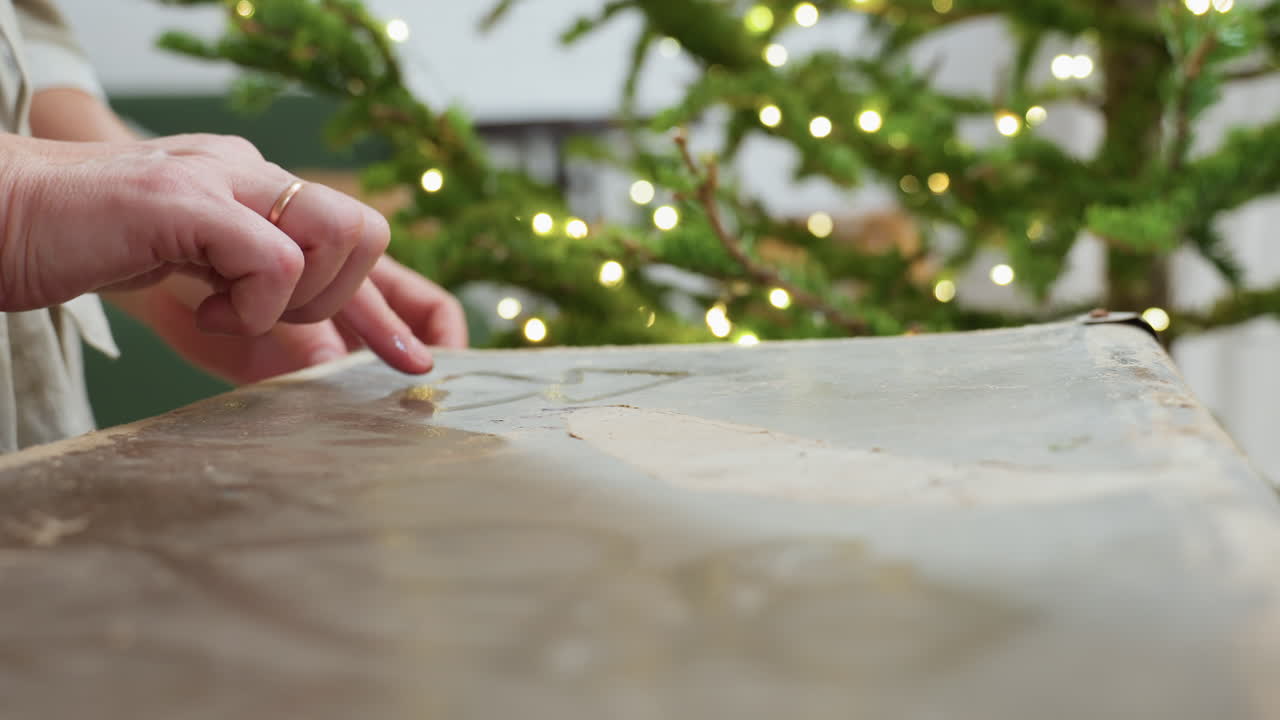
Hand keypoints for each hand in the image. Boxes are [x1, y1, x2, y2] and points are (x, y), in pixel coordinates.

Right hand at [0, 133, 417, 361]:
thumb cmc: (85, 246)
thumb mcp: (190, 273)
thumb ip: (253, 296)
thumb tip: (321, 357)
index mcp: (253, 185)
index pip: (350, 237)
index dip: (388, 306)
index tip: (413, 359)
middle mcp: (248, 170)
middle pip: (365, 229)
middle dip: (339, 300)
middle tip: (267, 316)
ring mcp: (218, 177)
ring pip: (336, 232)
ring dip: (296, 297)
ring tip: (226, 305)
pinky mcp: (184, 201)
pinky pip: (272, 256)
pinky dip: (254, 303)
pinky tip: (203, 306)